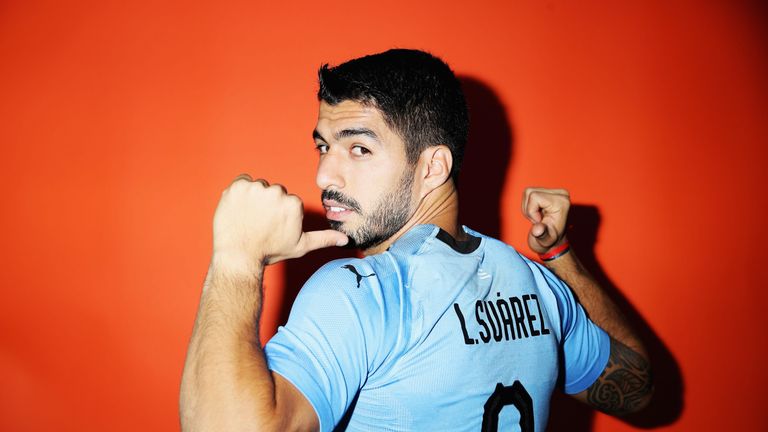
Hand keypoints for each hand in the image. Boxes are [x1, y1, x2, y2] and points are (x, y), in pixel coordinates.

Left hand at [212, 174, 347, 269]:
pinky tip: (239, 209)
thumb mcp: (300, 246)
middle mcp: (277, 192)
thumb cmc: (269, 251)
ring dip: (253, 198)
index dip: (279, 214)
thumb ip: (323, 239)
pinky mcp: (238, 186)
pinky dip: (239, 193)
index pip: (286, 200)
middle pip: (273, 191)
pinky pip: (241, 181)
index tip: (271, 226)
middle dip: (267, 204)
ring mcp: (256, 188)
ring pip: (258, 187)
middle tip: (259, 222)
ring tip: (248, 217)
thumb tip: (345, 239)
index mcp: (294, 203)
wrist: (239, 256)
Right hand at [522, 187, 569, 253]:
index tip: (540, 222)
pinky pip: (529, 193)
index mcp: (562, 202)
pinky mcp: (548, 191)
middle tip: (539, 221)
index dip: (531, 211)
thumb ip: (542, 235)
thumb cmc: (549, 241)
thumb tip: (538, 230)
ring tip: (538, 218)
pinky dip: (528, 206)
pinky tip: (537, 214)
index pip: (534, 197)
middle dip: (529, 210)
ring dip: (528, 208)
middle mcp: (560, 194)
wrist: (554, 242)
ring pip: (528, 192)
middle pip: (530, 192)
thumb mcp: (546, 241)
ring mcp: (555, 191)